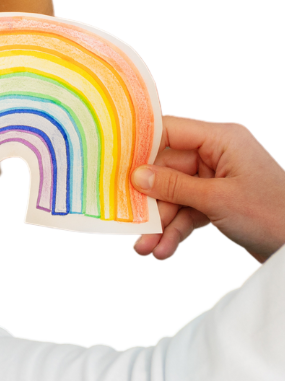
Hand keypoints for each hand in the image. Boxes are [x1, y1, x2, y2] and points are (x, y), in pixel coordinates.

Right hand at [131, 116, 284, 264]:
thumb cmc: (273, 215)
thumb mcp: (218, 200)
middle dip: (150, 201)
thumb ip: (174, 185)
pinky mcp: (221, 202)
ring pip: (176, 194)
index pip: (169, 131)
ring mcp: (219, 179)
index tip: (112, 160)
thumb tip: (137, 175)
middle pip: (168, 169)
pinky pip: (189, 210)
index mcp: (221, 138)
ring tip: (145, 247)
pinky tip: (165, 249)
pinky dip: (177, 230)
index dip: (140, 145)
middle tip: (129, 221)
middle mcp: (217, 154)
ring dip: (161, 222)